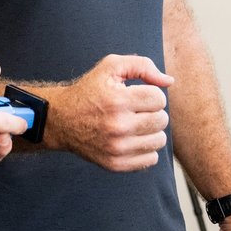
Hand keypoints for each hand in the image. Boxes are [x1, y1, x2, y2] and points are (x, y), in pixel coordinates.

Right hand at [51, 54, 173, 171]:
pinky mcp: (116, 164)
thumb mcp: (110, 67)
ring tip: (135, 124)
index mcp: (118, 101)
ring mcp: (117, 148)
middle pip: (162, 120)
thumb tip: (169, 82)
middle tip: (136, 110)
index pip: (159, 99)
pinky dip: (145, 149)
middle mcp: (118, 126)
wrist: (61, 120)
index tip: (137, 95)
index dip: (150, 94)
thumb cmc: (89, 91)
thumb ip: (142, 66)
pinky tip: (131, 139)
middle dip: (152, 111)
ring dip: (150, 131)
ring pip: (159, 140)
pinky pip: (150, 159)